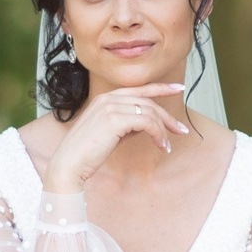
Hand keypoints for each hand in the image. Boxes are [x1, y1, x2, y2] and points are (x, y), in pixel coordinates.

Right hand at [42, 82, 189, 191]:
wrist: (69, 164)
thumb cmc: (88, 152)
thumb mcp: (111, 133)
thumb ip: (128, 123)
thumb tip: (149, 123)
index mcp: (106, 98)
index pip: (139, 89)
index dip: (161, 88)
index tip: (179, 88)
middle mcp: (108, 98)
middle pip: (148, 102)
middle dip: (168, 117)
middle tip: (182, 130)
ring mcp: (111, 107)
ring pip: (150, 113)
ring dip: (164, 130)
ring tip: (167, 145)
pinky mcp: (115, 120)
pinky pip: (147, 123)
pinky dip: (158, 134)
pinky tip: (161, 146)